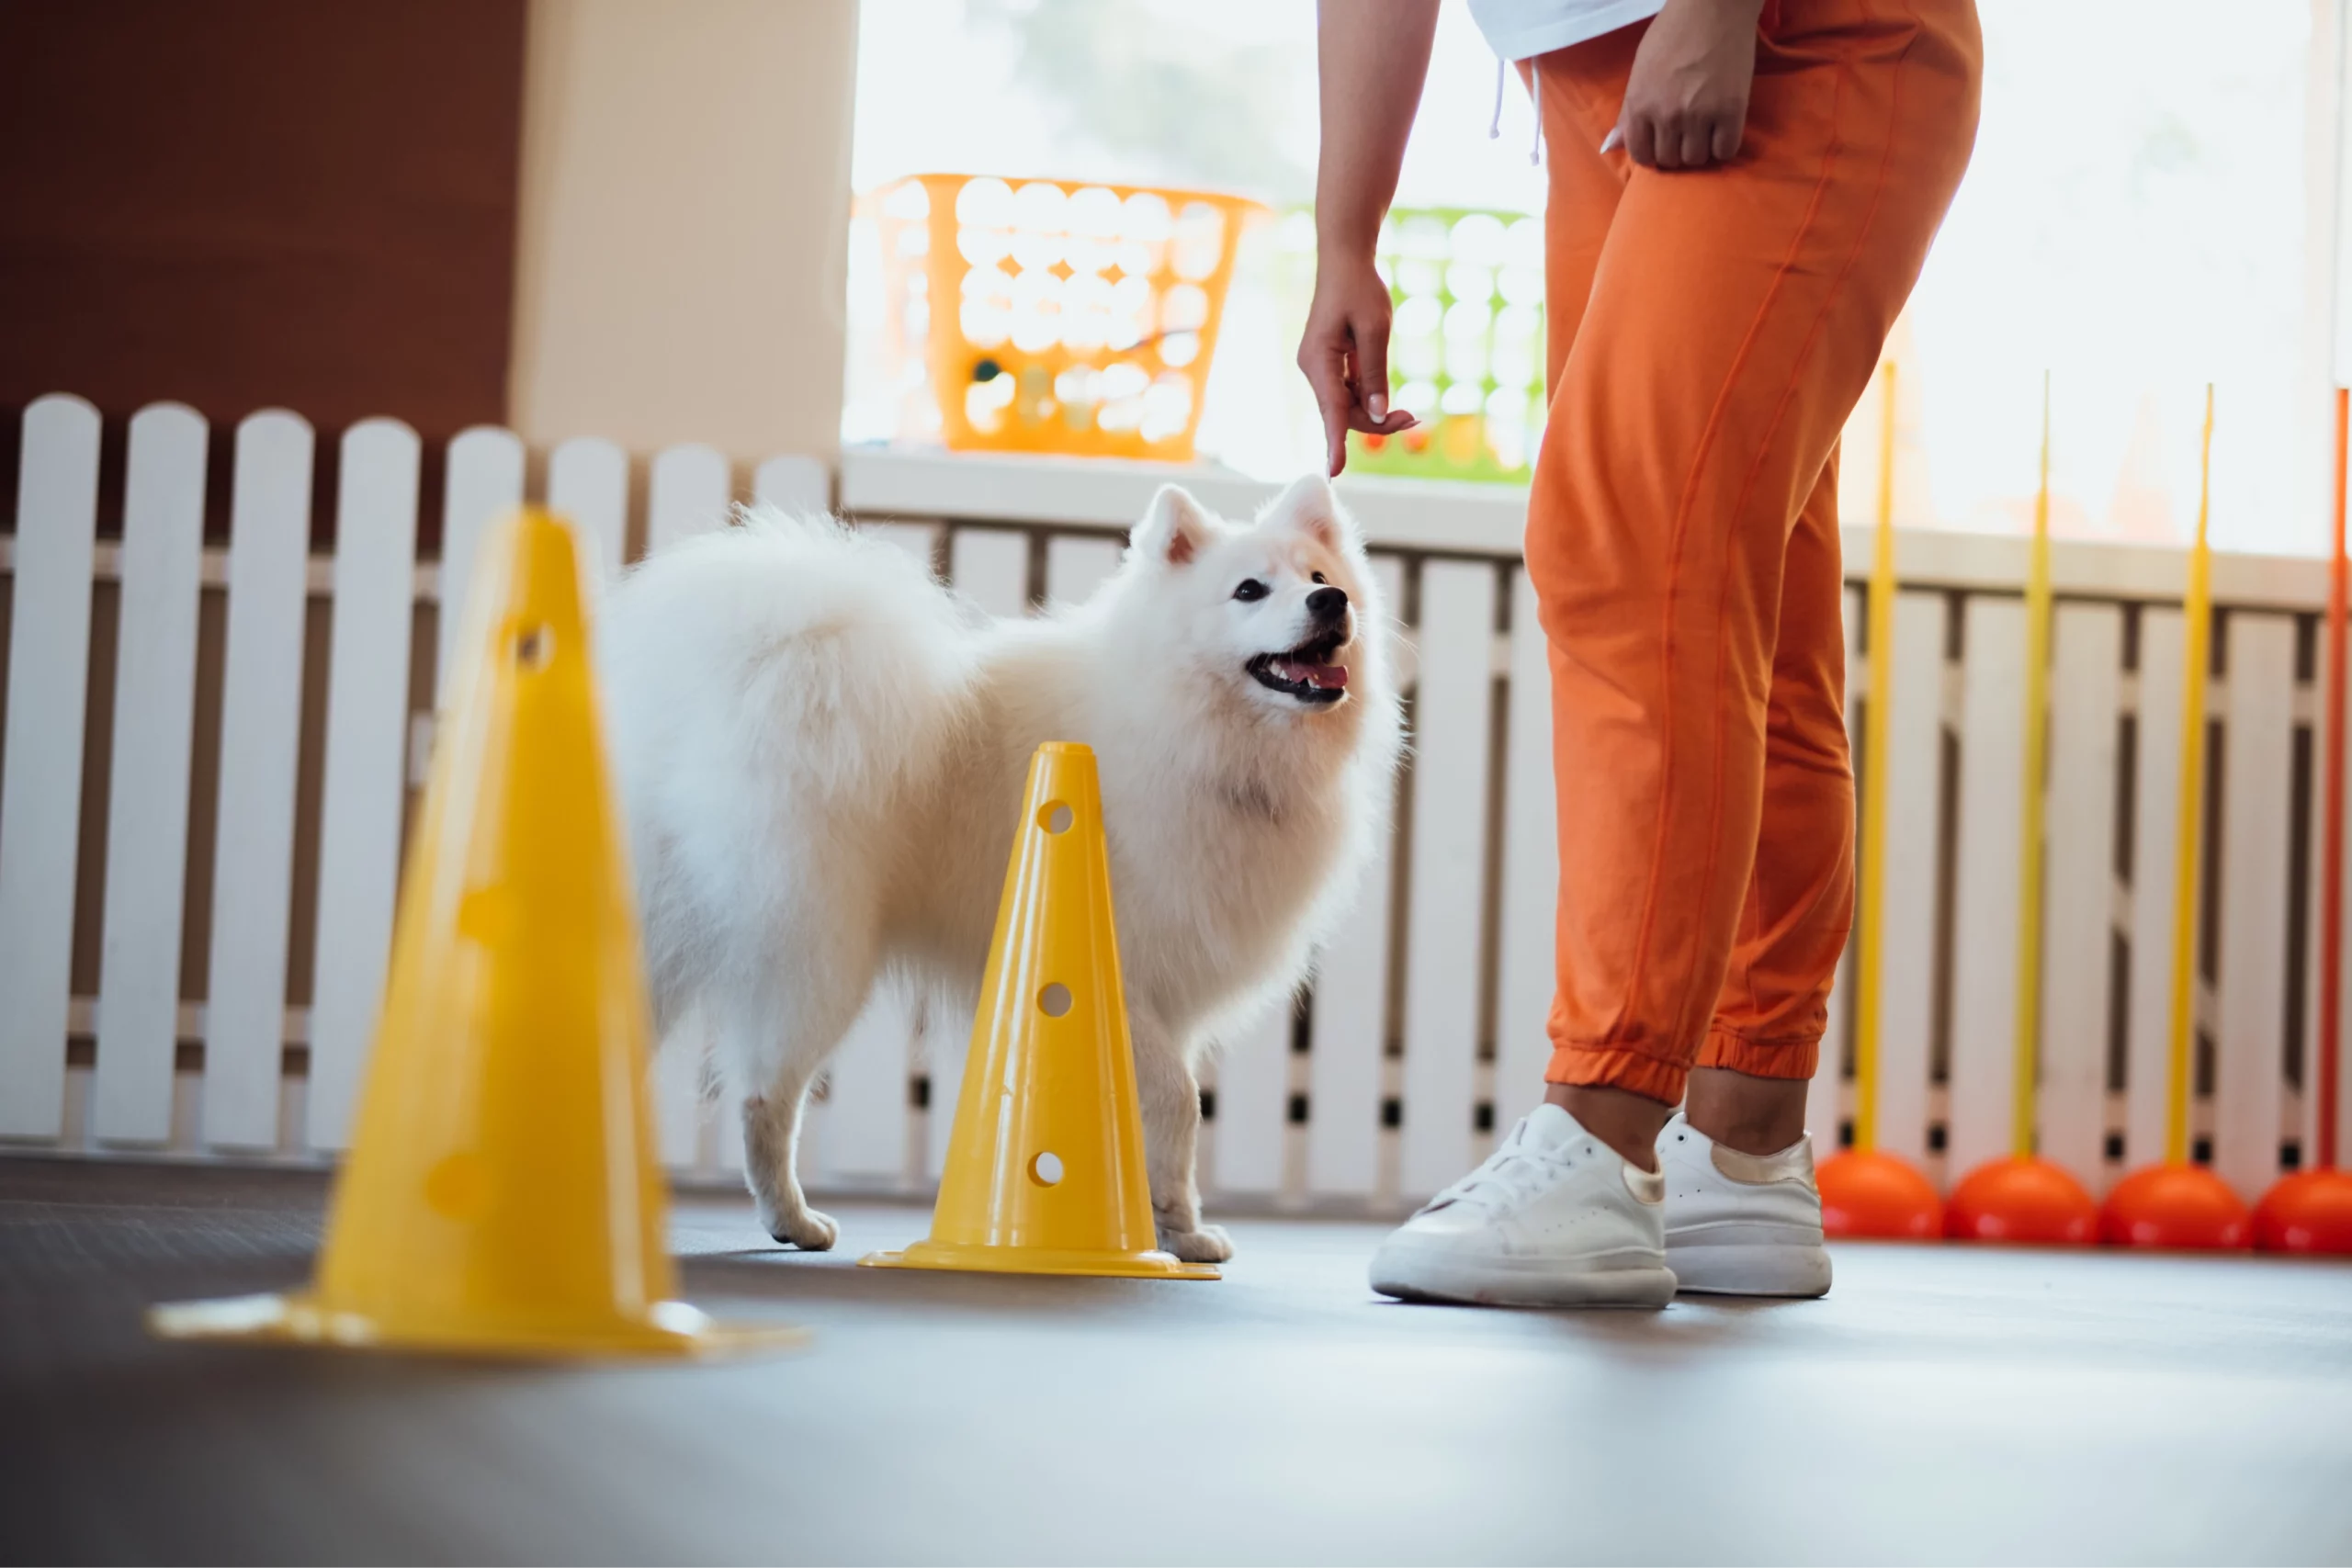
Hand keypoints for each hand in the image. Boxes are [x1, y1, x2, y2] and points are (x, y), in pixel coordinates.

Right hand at [1297, 253, 1417, 476]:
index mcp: (1319, 360)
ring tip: (1410, 413)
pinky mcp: (1330, 364)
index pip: (1330, 411)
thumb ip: (1375, 374)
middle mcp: (1314, 368)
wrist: (1345, 261)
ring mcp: (1320, 367)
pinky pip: (1349, 392)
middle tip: (1414, 420)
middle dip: (1376, 422)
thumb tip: (1378, 415)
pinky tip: (1388, 397)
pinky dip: (1369, 398)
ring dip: (1376, 412)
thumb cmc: (1360, 289)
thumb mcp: (1375, 330)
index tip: (1335, 471)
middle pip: (1343, 412)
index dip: (1335, 443)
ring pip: (1347, 405)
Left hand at [1611, 0, 1763, 170]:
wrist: (1713, 6)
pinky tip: (1722, 128)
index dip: (1652, 153)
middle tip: (1685, 132)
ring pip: (1697, 159)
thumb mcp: (1640, 70)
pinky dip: (1724, 145)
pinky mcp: (1732, 111)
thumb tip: (1612, 146)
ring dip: (1700, 148)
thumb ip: (1628, 111)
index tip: (1662, 143)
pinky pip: (1726, 150)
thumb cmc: (1672, 33)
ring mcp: (1700, 115)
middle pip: (1671, 160)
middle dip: (1676, 150)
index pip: (1641, 156)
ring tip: (1704, 128)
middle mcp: (1667, 115)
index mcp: (1640, 105)